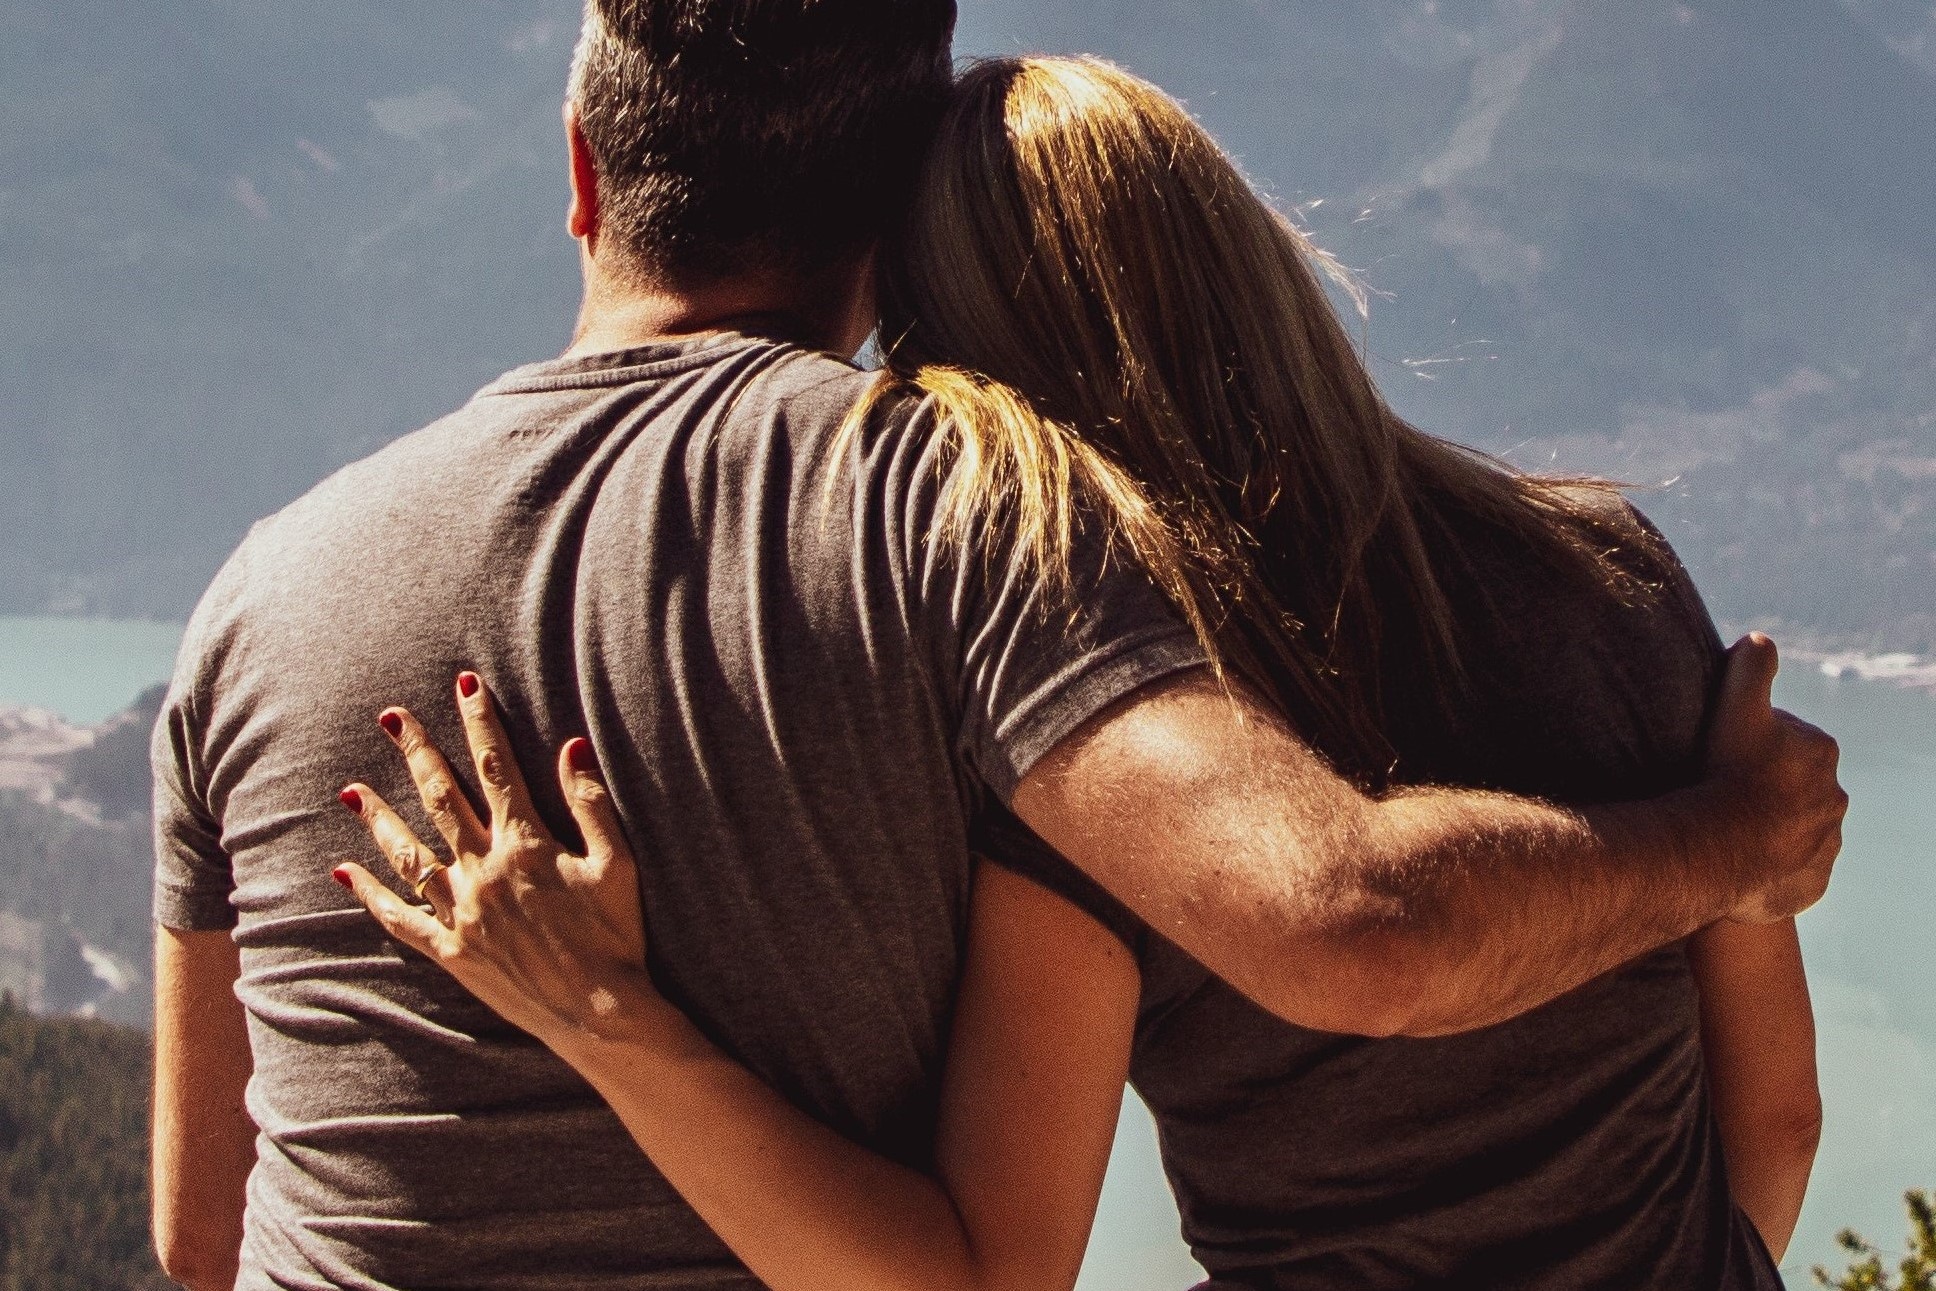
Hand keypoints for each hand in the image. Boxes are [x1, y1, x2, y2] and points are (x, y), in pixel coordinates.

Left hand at [335, 672, 655, 1045]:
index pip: (498, 769)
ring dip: (380, 819)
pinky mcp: (451, 951)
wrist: (599, 1012)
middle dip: (418, 753)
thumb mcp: (617, 864)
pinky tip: (345, 872)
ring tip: (352, 789)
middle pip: (442, 800)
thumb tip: (573, 747)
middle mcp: (483, 872)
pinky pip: (399, 919)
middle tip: (393, 718)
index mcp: (525, 845)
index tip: (465, 684)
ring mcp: (461, 913)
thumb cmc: (617, 937)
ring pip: (409, 855)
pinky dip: (370, 895)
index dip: (480, 723)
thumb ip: (592, 804)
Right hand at [1701, 634, 1846, 923]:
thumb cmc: (1729, 773)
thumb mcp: (1736, 708)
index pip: (1784, 739)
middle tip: (1717, 789)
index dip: (1749, 743)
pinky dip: (1769, 865)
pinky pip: (1790, 869)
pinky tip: (1739, 861)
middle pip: (1791, 784)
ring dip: (1765, 826)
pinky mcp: (1812, 881)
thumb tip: (1759, 638)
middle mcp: (1833, 797)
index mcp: (1820, 752)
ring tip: (1724, 827)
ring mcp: (1824, 842)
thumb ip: (1750, 668)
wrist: (1724, 846)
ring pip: (1793, 827)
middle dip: (1762, 786)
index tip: (1720, 752)